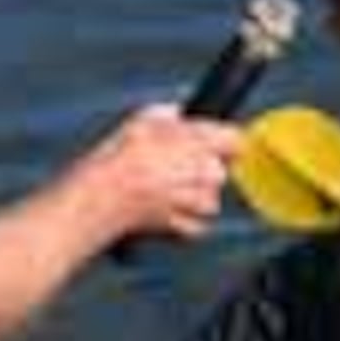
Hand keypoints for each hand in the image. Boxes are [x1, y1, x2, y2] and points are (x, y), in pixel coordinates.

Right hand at [84, 103, 237, 246]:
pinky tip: (163, 211)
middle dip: (203, 172)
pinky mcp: (188, 227)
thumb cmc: (120, 158)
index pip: (235, 139)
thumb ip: (167, 114)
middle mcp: (208, 172)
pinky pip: (197, 225)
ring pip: (211, 200)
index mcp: (202, 141)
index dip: (221, 142)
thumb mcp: (142, 119)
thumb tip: (175, 113)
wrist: (104, 196)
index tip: (211, 146)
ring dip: (194, 198)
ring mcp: (199, 201)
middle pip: (220, 172)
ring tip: (165, 192)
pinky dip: (184, 221)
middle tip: (175, 170)